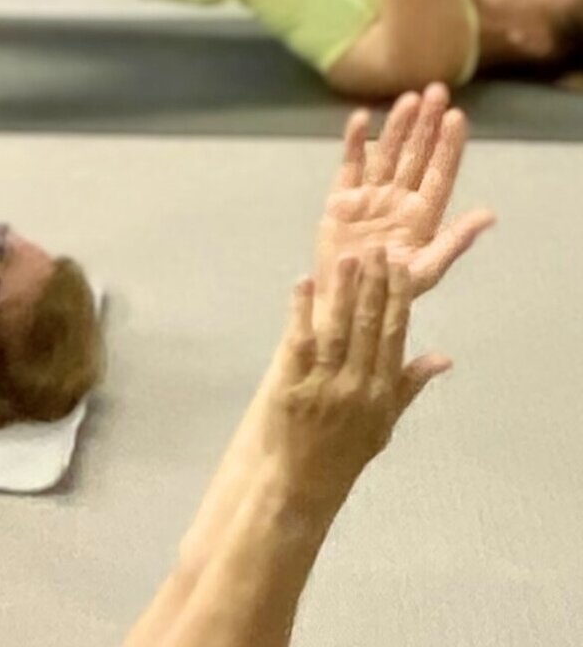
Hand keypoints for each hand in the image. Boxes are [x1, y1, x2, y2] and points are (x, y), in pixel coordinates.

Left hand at [263, 250, 449, 502]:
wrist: (298, 484)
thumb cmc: (341, 453)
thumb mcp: (384, 425)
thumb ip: (408, 386)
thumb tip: (443, 357)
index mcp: (382, 392)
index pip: (394, 335)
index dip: (398, 298)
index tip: (399, 267)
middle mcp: (357, 386)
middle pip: (369, 326)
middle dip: (374, 285)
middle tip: (377, 249)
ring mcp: (323, 386)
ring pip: (337, 329)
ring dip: (343, 291)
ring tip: (348, 258)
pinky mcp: (290, 387)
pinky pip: (298, 342)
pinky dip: (301, 311)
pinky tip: (302, 284)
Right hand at [315, 84, 494, 305]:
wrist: (345, 300)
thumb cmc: (388, 290)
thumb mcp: (426, 269)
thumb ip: (454, 241)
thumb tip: (488, 215)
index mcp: (423, 214)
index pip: (440, 172)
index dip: (449, 145)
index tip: (458, 116)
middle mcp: (399, 198)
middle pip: (416, 154)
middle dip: (427, 123)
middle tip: (437, 91)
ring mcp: (370, 196)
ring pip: (386, 153)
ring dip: (398, 126)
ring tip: (409, 99)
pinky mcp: (341, 199)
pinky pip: (349, 165)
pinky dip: (354, 142)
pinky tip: (362, 120)